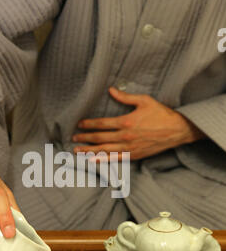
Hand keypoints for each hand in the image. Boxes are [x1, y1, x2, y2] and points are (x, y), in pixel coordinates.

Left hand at [72, 87, 205, 159]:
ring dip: (89, 151)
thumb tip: (111, 90)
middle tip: (73, 138)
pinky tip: (92, 160)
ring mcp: (129, 148)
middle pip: (100, 138)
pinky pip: (115, 159)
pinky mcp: (134, 156)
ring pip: (104, 150)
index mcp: (126, 122)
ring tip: (77, 151)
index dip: (88, 124)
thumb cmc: (161, 114)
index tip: (79, 124)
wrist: (176, 130)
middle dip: (85, 138)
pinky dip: (102, 160)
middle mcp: (125, 137)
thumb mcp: (144, 101)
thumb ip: (125, 97)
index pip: (102, 124)